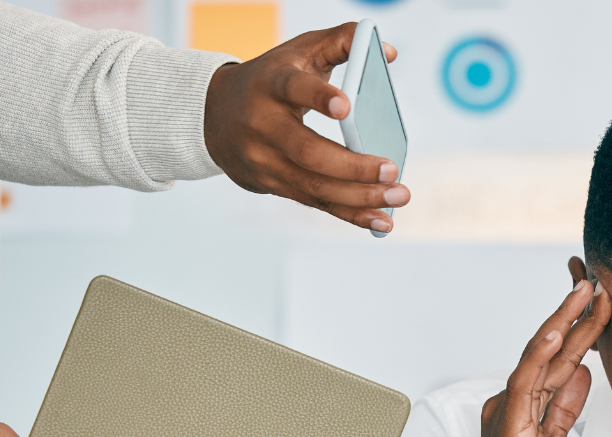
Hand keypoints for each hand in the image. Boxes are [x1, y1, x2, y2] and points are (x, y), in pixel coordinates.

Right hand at [204, 24, 407, 232]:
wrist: (213, 114)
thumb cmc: (270, 80)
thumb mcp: (299, 52)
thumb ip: (342, 42)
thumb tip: (389, 52)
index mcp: (271, 84)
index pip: (293, 88)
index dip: (319, 97)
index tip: (347, 106)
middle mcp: (263, 125)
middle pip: (308, 151)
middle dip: (353, 166)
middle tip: (392, 170)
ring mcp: (264, 160)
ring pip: (314, 186)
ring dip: (360, 197)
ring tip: (398, 195)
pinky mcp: (272, 185)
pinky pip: (315, 203)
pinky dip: (350, 214)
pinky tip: (381, 220)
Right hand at [431, 265, 609, 436]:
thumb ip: (564, 409)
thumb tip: (583, 374)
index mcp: (524, 407)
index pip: (558, 360)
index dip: (581, 330)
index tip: (603, 302)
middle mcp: (513, 403)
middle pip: (551, 351)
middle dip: (577, 316)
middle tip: (600, 282)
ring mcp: (508, 413)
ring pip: (540, 359)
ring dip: (565, 324)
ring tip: (587, 292)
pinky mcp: (509, 430)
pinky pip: (525, 385)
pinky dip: (540, 356)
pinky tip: (556, 332)